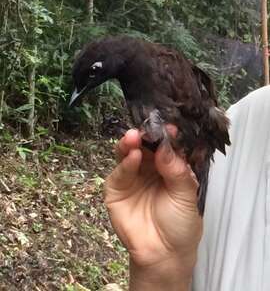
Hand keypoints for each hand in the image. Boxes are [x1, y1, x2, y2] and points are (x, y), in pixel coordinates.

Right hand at [104, 128, 202, 289]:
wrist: (163, 254)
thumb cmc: (181, 224)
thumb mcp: (186, 195)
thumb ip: (176, 170)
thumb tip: (165, 146)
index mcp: (168, 166)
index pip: (165, 145)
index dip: (166, 136)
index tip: (169, 128)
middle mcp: (149, 167)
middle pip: (144, 145)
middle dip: (145, 135)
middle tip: (147, 129)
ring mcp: (132, 176)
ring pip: (128, 153)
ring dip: (130, 143)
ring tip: (134, 137)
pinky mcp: (116, 188)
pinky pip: (119, 172)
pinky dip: (125, 164)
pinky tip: (133, 157)